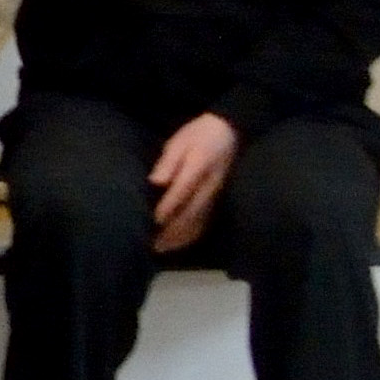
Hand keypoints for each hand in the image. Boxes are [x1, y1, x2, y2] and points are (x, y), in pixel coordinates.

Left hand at [146, 111, 240, 254]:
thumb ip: (168, 163)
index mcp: (199, 167)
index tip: (151, 221)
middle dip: (170, 230)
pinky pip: (206, 220)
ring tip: (159, 247)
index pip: (182, 192)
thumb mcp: (179, 142)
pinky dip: (191, 234)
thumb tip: (156, 182)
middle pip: (191, 212)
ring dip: (179, 236)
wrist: (229, 132)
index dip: (167, 208)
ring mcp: (215, 194)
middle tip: (150, 243)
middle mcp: (209, 185)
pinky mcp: (217, 199)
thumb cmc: (198, 135)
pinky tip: (177, 242)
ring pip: (199, 220)